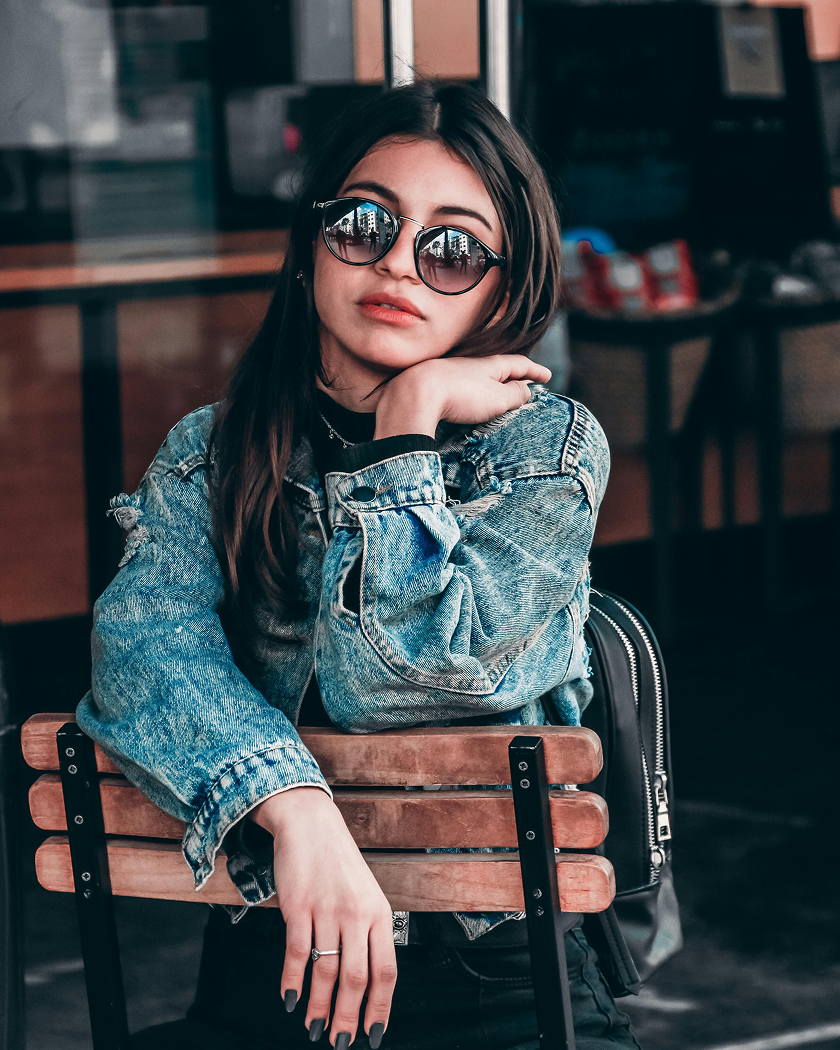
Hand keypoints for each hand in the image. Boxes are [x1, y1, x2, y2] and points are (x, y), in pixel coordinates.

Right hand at [251, 787, 396, 1045]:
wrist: (311, 824)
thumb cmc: (339, 864)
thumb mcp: (367, 895)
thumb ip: (370, 934)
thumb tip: (369, 984)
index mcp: (380, 914)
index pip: (386, 971)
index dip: (380, 1008)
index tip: (373, 1035)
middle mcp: (357, 914)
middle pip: (356, 979)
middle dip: (349, 1018)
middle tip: (341, 1043)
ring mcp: (327, 910)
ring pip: (326, 972)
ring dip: (320, 1007)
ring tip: (315, 1029)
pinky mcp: (298, 906)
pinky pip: (296, 953)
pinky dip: (292, 982)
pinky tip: (290, 1000)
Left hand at [374, 355, 550, 438]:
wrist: (415, 394)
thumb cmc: (460, 395)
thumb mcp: (497, 397)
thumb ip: (516, 394)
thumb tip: (526, 390)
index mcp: (490, 364)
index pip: (518, 364)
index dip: (534, 371)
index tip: (547, 377)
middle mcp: (470, 364)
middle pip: (498, 369)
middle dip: (513, 376)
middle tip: (525, 385)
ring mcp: (451, 373)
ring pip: (478, 377)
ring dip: (492, 385)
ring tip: (500, 396)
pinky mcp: (435, 385)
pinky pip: (461, 387)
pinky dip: (473, 393)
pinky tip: (468, 401)